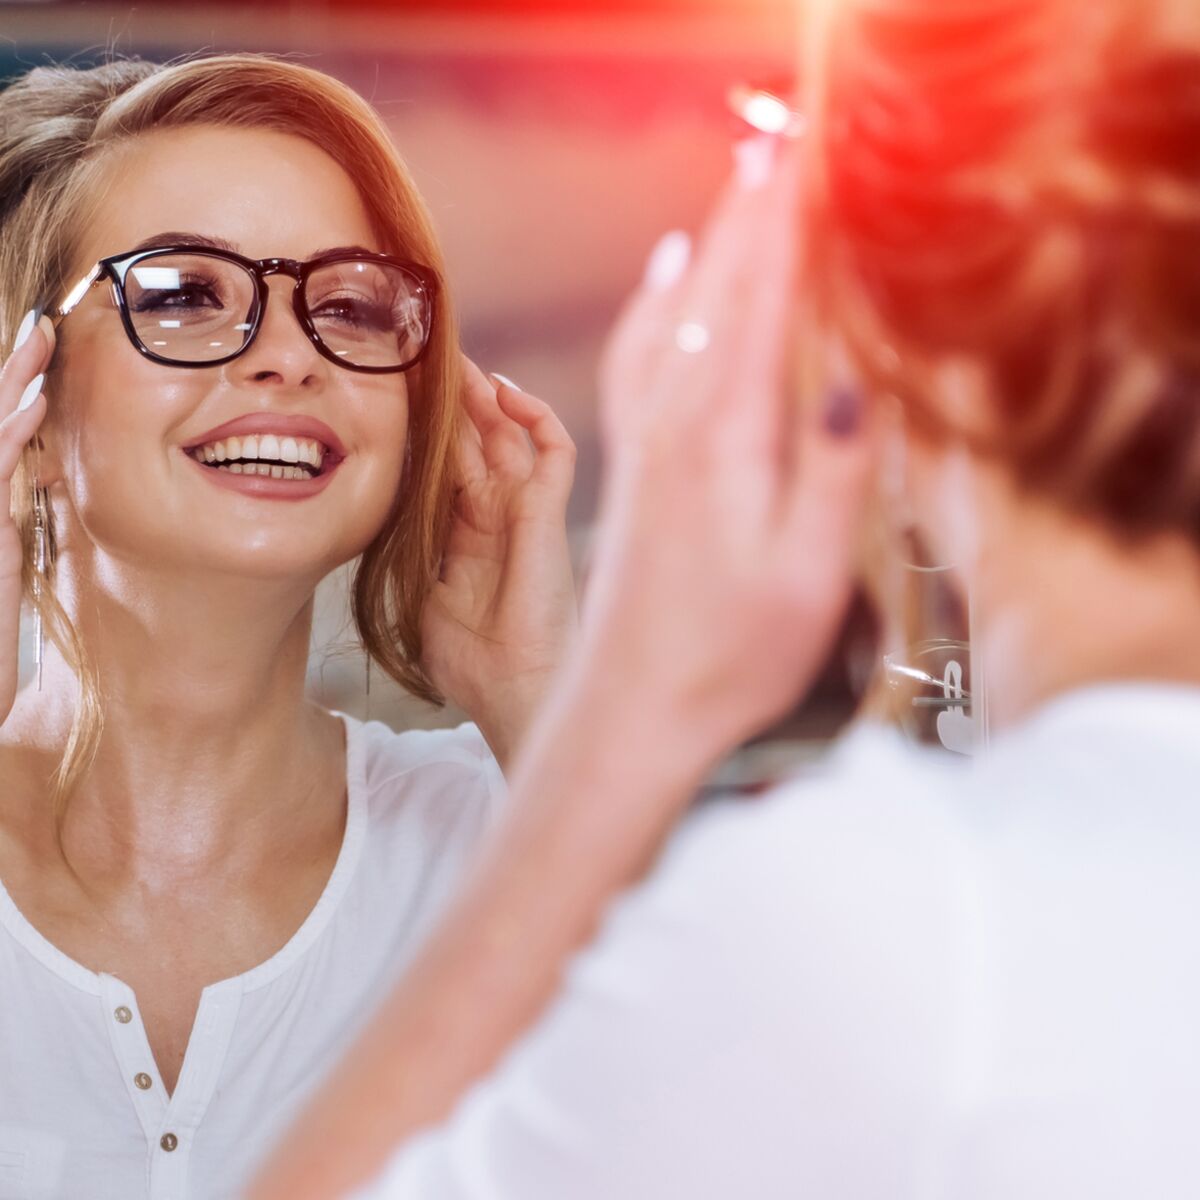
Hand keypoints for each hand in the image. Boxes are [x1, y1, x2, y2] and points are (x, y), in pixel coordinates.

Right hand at [0, 314, 53, 725]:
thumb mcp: (4, 581)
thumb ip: (13, 535)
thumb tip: (31, 495)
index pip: (0, 447)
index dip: (16, 399)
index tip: (45, 361)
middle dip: (12, 376)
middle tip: (44, 328)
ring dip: (12, 388)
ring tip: (41, 342)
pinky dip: (9, 435)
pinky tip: (33, 404)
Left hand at [420, 357, 576, 765]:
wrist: (512, 692)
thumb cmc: (470, 660)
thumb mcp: (421, 594)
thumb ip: (412, 551)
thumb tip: (374, 520)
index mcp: (468, 531)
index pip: (450, 460)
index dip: (429, 426)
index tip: (398, 390)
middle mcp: (499, 513)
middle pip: (479, 437)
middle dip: (454, 396)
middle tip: (425, 353)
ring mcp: (526, 511)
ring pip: (512, 433)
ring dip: (486, 394)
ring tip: (457, 357)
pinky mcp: (547, 514)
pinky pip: (553, 450)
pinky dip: (535, 416)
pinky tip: (505, 391)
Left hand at [580, 137, 878, 766]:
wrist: (632, 708)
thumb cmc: (725, 657)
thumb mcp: (806, 577)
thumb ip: (832, 474)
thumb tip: (853, 379)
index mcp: (726, 444)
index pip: (762, 309)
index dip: (785, 230)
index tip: (805, 164)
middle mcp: (676, 429)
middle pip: (714, 297)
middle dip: (747, 217)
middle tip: (776, 148)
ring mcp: (646, 448)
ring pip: (674, 319)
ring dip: (705, 249)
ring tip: (731, 192)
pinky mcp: (632, 471)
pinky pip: (637, 362)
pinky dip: (654, 308)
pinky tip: (662, 284)